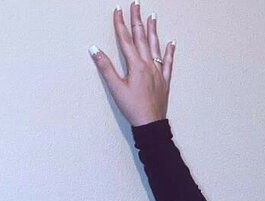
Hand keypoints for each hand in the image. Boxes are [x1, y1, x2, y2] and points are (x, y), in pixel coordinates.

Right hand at [89, 2, 173, 126]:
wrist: (151, 125)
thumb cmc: (133, 108)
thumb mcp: (115, 88)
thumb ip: (105, 67)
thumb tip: (93, 48)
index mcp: (135, 65)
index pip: (126, 39)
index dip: (121, 23)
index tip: (118, 9)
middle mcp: (148, 66)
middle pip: (141, 38)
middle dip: (137, 19)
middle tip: (136, 4)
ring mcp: (158, 73)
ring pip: (155, 47)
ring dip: (153, 30)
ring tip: (152, 16)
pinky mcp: (165, 82)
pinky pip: (169, 64)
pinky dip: (170, 52)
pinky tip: (171, 43)